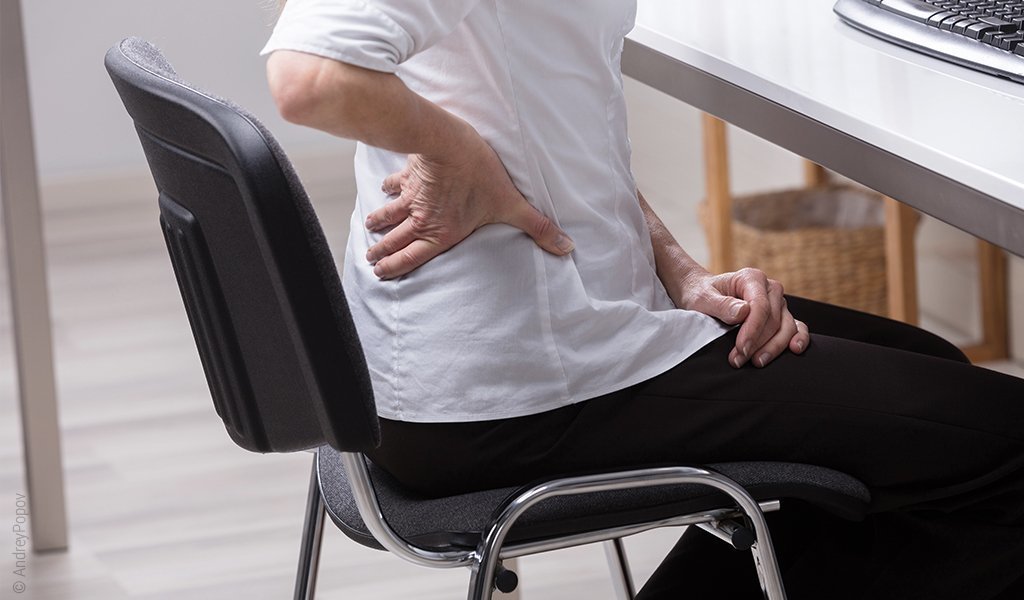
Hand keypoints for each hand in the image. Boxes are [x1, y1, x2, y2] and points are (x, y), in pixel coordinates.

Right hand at [364, 124, 573, 278]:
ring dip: (379, 223)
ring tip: (369, 229)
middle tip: (371, 259)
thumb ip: (537, 227)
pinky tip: (382, 189)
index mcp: (440, 232)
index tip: (382, 273)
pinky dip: (386, 189)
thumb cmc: (479, 174)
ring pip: (390, 214)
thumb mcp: (512, 205)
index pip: (412, 257)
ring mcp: (411, 197)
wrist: (449, 142)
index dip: (396, 267)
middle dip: (382, 251)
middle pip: (396, 240)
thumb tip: (565, 247)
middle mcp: (421, 219)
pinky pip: (393, 184)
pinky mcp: (408, 174)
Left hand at [675, 268, 809, 367]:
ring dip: (773, 347)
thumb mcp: (702, 298)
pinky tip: (795, 350)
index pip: (760, 306)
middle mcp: (770, 288)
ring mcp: (778, 302)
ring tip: (757, 362)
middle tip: (738, 360)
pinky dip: (798, 338)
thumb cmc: (702, 295)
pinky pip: (796, 327)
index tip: (740, 349)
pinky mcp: (782, 315)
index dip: (752, 330)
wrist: (703, 294)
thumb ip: (721, 304)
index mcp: (752, 278)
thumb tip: (744, 311)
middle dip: (757, 343)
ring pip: (786, 327)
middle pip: (773, 319)